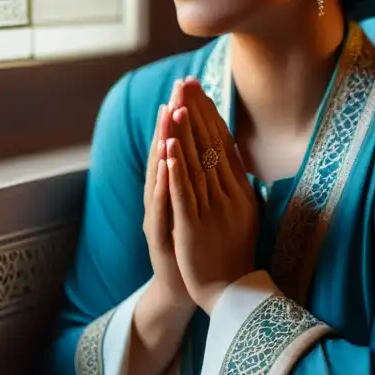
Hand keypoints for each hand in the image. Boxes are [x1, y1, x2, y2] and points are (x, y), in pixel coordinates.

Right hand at [142, 80, 193, 308]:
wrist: (185, 288)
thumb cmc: (195, 246)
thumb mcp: (200, 208)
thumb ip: (201, 179)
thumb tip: (216, 148)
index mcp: (173, 188)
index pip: (178, 143)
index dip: (184, 115)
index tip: (189, 86)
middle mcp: (162, 195)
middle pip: (167, 150)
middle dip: (173, 118)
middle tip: (178, 88)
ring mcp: (158, 212)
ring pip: (161, 171)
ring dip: (166, 139)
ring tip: (170, 111)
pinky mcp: (160, 231)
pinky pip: (162, 200)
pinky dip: (164, 178)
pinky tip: (168, 157)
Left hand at [166, 80, 258, 313]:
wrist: (232, 295)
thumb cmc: (234, 252)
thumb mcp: (244, 213)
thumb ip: (239, 184)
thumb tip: (235, 155)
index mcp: (240, 190)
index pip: (223, 143)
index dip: (210, 115)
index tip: (198, 90)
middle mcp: (229, 196)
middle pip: (210, 147)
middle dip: (195, 113)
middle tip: (185, 83)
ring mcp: (212, 211)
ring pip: (196, 165)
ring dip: (186, 133)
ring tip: (176, 105)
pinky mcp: (194, 228)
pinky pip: (184, 194)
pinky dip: (176, 169)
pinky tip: (169, 147)